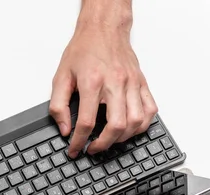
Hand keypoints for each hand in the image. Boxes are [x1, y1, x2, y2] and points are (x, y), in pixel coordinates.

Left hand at [50, 21, 157, 157]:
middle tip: (93, 149)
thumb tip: (64, 128)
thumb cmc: (83, 50)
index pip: (87, 122)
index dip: (79, 141)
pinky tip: (130, 129)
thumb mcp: (60, 77)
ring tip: (110, 140)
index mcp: (92, 82)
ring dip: (123, 138)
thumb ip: (59, 105)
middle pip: (116, 126)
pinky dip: (142, 125)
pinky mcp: (142, 82)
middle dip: (104, 144)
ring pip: (137, 121)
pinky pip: (151, 109)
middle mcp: (115, 83)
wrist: (103, 29)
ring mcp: (132, 83)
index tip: (75, 149)